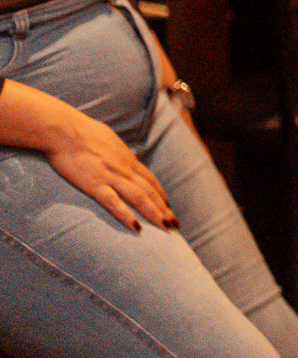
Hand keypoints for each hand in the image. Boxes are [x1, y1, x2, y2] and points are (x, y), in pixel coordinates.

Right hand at [45, 107, 175, 232]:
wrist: (63, 130)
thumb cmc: (82, 131)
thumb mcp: (109, 139)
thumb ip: (121, 151)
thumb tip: (131, 155)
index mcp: (127, 158)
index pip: (149, 179)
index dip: (160, 193)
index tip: (167, 205)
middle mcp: (124, 168)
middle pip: (149, 191)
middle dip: (163, 208)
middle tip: (175, 223)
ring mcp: (111, 176)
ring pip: (139, 198)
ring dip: (154, 213)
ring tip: (166, 227)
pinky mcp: (94, 184)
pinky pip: (114, 202)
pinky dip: (126, 215)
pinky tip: (137, 227)